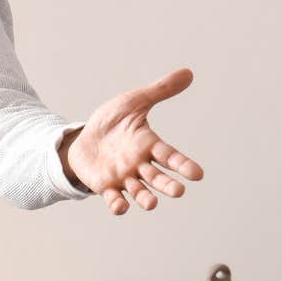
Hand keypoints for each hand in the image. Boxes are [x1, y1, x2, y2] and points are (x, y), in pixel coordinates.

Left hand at [63, 67, 203, 215]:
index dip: (183, 165)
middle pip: (157, 176)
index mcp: (148, 144)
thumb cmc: (113, 122)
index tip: (198, 174)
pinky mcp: (105, 186)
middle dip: (167, 185)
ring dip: (145, 198)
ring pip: (138, 190)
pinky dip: (118, 205)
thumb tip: (188, 73)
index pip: (169, 155)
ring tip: (152, 204)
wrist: (84, 138)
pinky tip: (121, 208)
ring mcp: (122, 177)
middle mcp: (138, 164)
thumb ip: (160, 91)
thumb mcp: (134, 102)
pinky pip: (113, 198)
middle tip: (178, 192)